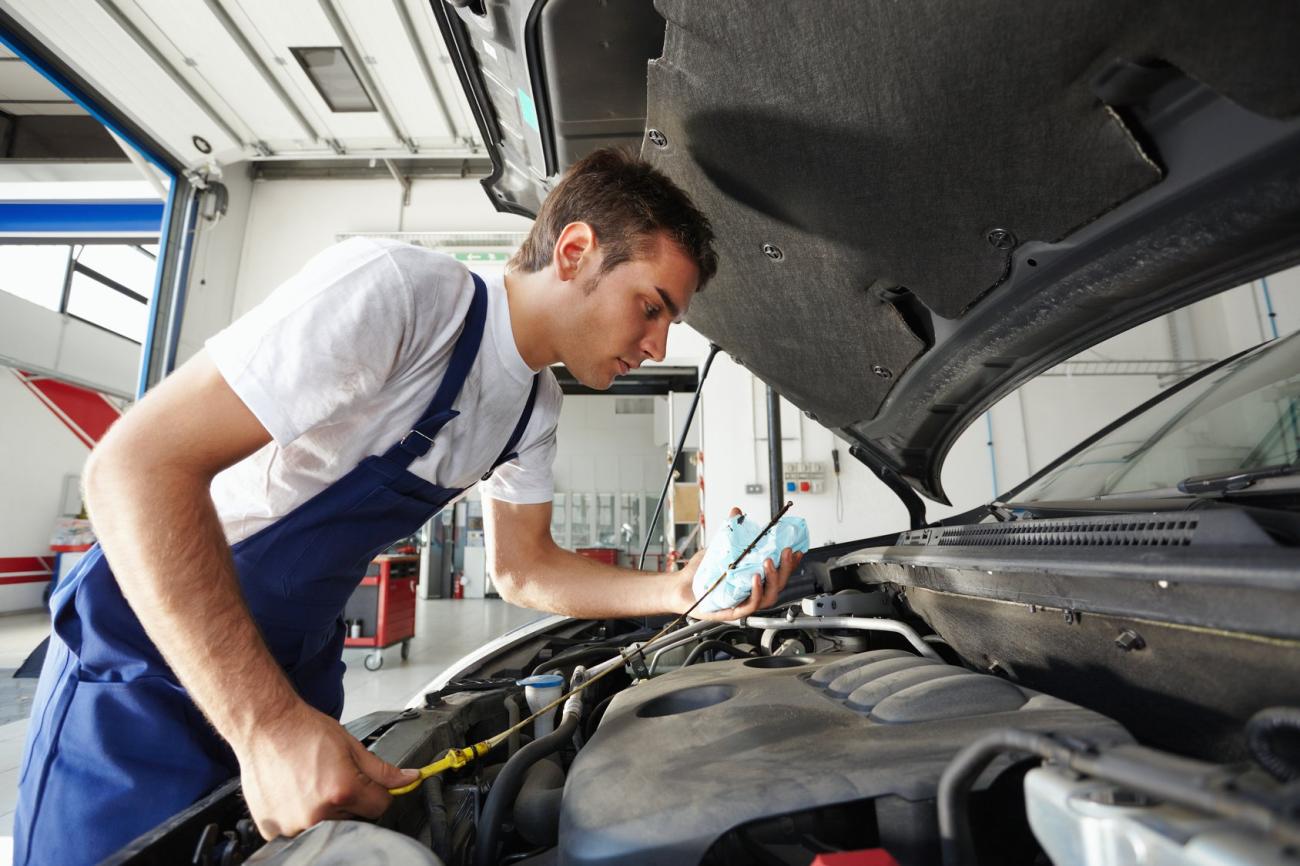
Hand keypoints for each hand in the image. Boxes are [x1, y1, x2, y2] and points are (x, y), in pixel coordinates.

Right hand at [235, 701, 419, 839]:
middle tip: (332, 777)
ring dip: (325, 810)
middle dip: (351, 800)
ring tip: (312, 784)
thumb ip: (382, 770)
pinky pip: (299, 832)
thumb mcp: (352, 746)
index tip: (368, 783)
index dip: (378, 791)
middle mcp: (318, 814)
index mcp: (342, 792)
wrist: (266, 726)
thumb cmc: (304, 731)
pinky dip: (301, 816)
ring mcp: (293, 826)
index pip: (381, 806)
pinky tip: (296, 794)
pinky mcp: (273, 830)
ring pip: (327, 826)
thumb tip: (409, 779)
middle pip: (354, 817)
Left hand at [670, 507, 803, 620]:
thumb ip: (730, 532)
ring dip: (773, 579)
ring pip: (769, 597)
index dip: (790, 563)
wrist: (679, 587)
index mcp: (753, 579)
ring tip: (769, 562)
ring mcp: (743, 603)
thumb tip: (737, 512)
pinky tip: (756, 579)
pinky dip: (756, 592)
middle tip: (786, 552)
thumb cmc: (700, 574)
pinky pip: (750, 606)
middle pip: (778, 585)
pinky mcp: (732, 612)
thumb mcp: (718, 548)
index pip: (778, 573)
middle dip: (786, 568)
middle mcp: (751, 593)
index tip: (797, 549)